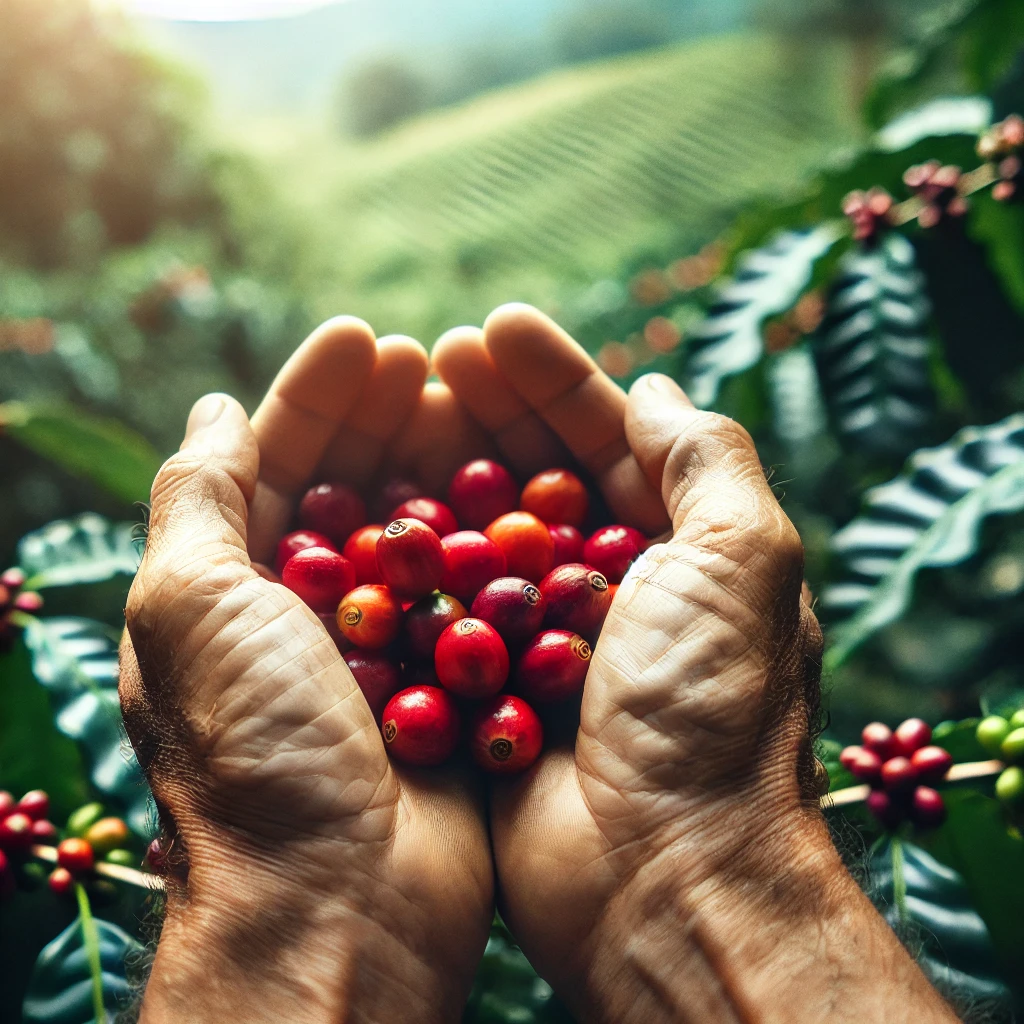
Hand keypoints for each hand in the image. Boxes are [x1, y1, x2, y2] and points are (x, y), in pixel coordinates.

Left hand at [120, 320, 494, 1022]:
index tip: (364, 338)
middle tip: (429, 355)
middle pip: (350, 485)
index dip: (314, 396)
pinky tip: (515, 492)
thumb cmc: (255, 747)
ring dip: (441, 463)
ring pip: (416, 529)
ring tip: (474, 403)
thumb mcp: (191, 604)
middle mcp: (305, 614)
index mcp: (232, 590)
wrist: (344, 896)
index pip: (272, 464)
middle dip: (384, 416)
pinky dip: (489, 537)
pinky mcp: (448, 680)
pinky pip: (469, 589)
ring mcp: (383, 646)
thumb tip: (212, 409)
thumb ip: (198, 497)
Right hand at [434, 305, 956, 1022]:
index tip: (494, 325)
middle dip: (491, 409)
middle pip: (537, 474)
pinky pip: (443, 607)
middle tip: (434, 352)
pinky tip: (373, 511)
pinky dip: (412, 560)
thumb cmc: (708, 706)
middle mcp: (610, 588)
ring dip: (442, 471)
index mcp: (679, 551)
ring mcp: (542, 640)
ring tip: (396, 410)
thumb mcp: (743, 558)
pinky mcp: (488, 689)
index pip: (610, 438)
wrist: (659, 874)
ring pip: (482, 532)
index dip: (555, 378)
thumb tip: (656, 388)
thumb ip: (705, 460)